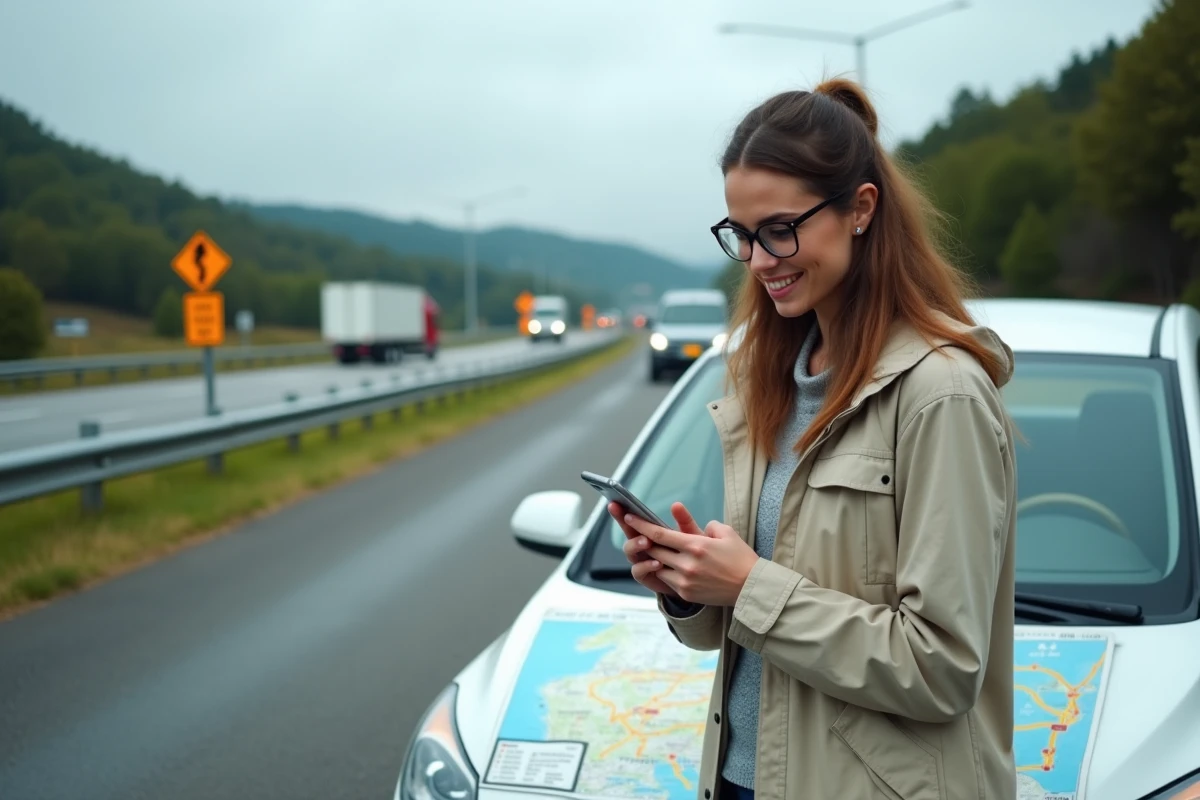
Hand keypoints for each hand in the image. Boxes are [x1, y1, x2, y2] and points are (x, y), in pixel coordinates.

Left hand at [622, 504, 758, 606]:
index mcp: (696, 545)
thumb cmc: (741, 558)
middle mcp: (687, 564)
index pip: (659, 534)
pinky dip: (665, 571)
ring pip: (657, 566)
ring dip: (654, 558)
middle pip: (653, 550)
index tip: (629, 517)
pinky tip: (669, 565)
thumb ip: (705, 524)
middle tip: (637, 533)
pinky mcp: (686, 593)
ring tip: (655, 550)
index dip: (641, 525)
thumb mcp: (726, 533)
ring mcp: (685, 581)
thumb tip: (691, 522)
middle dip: (643, 541)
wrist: (751, 588)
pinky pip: (667, 580)